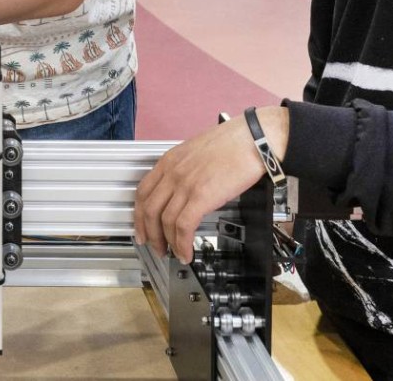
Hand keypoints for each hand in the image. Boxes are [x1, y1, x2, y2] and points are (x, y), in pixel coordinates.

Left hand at [133, 106, 289, 262]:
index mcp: (169, 160)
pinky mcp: (201, 196)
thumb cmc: (234, 143)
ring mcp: (185, 184)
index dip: (139, 216)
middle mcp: (173, 172)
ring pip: (164, 221)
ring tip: (173, 253)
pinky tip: (186, 252)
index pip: (143, 192)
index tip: (140, 228)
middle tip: (154, 246)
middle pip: (148, 209)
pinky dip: (182, 244)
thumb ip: (184, 170)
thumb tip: (183, 190)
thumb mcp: (197, 152)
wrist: (254, 138)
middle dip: (149, 234)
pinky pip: (183, 226)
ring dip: (167, 243)